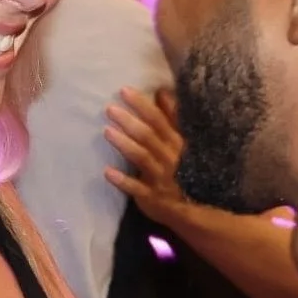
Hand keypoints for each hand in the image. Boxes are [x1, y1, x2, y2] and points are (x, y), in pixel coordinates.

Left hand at [104, 86, 188, 225]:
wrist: (191, 207)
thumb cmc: (182, 167)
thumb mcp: (181, 141)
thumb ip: (171, 116)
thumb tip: (161, 91)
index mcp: (176, 141)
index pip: (158, 119)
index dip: (142, 105)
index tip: (124, 91)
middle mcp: (169, 157)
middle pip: (148, 135)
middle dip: (129, 121)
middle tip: (109, 109)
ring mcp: (160, 177)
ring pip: (141, 157)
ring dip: (124, 144)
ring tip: (106, 131)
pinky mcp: (151, 196)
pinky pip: (136, 187)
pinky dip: (122, 180)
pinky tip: (107, 172)